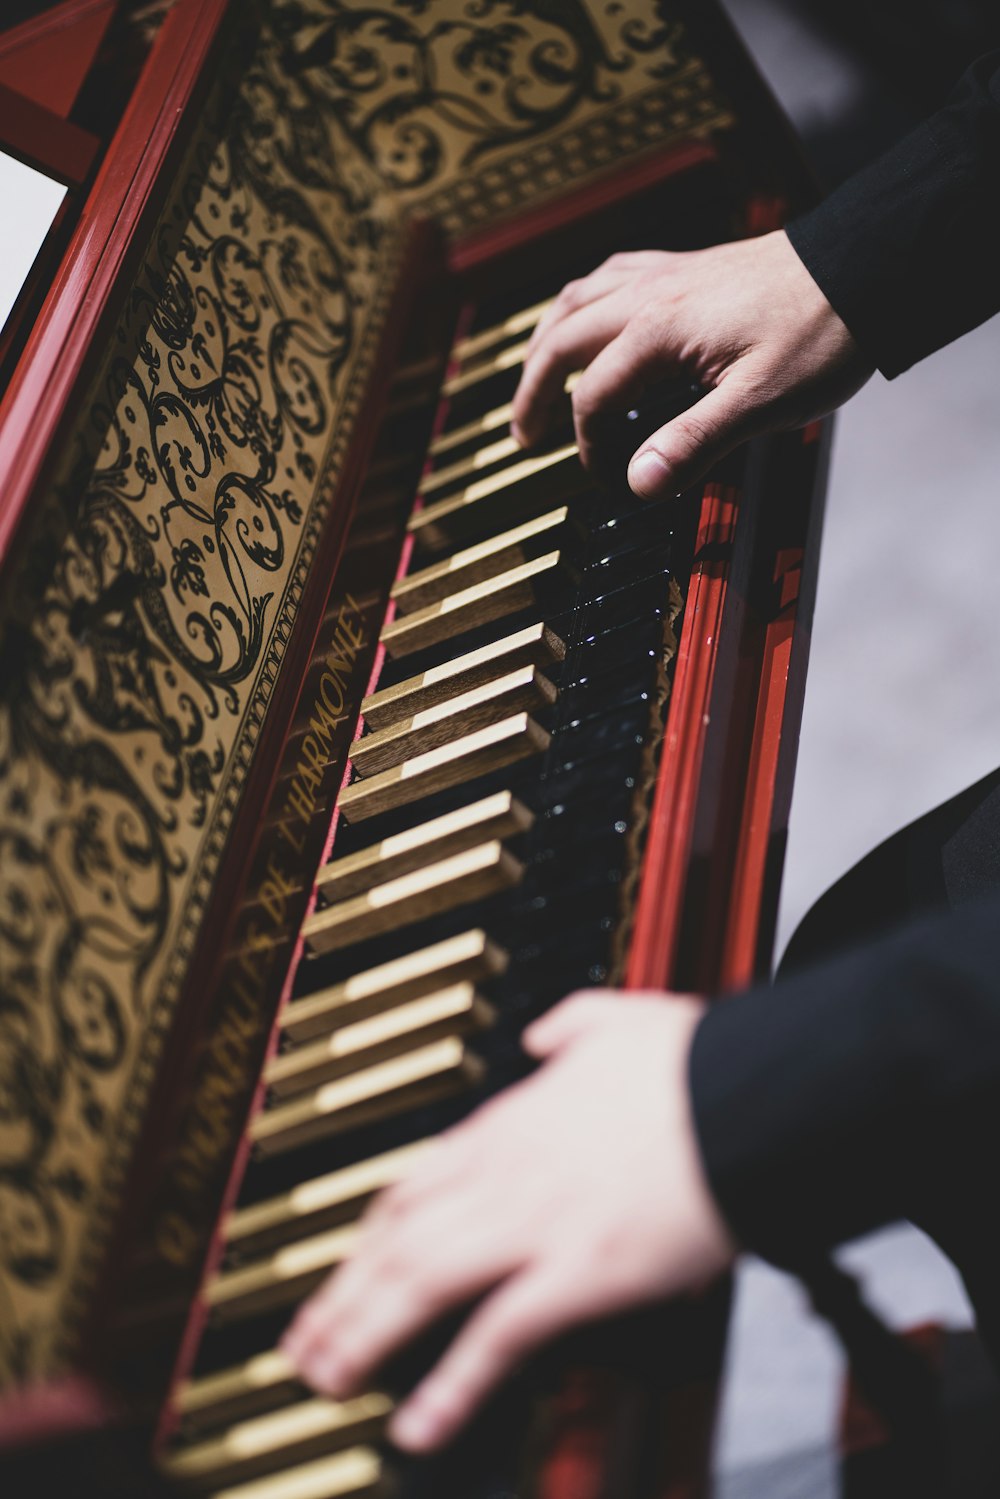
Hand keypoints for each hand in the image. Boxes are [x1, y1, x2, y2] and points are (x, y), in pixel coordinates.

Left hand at [282, 991, 735, 1452]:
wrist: (748, 1089)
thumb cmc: (694, 1060)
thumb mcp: (617, 1019)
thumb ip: (570, 1024)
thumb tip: (544, 1032)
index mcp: (514, 1121)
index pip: (414, 1183)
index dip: (369, 1233)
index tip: (347, 1264)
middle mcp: (506, 1172)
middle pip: (396, 1240)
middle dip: (340, 1296)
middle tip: (302, 1342)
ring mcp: (536, 1222)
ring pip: (418, 1283)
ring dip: (362, 1335)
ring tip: (325, 1378)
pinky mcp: (579, 1270)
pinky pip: (496, 1335)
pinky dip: (450, 1384)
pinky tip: (419, 1424)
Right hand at [511, 231, 872, 499]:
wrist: (865, 265)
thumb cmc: (819, 333)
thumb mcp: (759, 401)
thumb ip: (692, 443)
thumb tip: (635, 483)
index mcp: (658, 330)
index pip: (595, 396)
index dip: (590, 444)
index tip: (606, 477)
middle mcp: (648, 293)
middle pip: (562, 340)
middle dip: (535, 391)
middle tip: (523, 436)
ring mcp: (665, 273)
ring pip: (577, 298)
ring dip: (547, 340)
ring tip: (536, 377)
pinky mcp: (686, 265)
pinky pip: (610, 274)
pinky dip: (584, 301)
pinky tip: (589, 315)